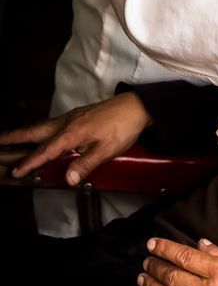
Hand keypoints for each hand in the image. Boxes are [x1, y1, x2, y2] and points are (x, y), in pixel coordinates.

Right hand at [0, 92, 152, 185]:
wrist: (137, 107)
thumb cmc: (123, 127)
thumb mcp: (106, 150)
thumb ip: (86, 164)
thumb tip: (68, 178)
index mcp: (72, 133)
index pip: (45, 150)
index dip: (30, 162)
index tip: (16, 171)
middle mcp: (67, 122)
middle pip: (35, 131)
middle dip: (14, 138)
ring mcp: (72, 117)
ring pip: (42, 126)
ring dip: (25, 133)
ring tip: (11, 138)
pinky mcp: (78, 116)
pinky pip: (52, 124)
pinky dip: (40, 129)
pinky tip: (41, 135)